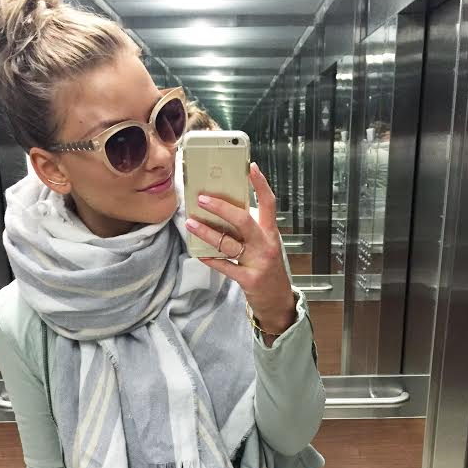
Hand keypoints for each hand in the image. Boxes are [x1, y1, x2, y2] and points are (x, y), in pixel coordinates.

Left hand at [184, 162, 295, 336]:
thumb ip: (250, 229)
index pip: (268, 203)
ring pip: (228, 243)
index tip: (250, 167)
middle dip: (221, 207)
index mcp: (270, 232)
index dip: (260, 184)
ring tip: (190, 223)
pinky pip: (225, 266)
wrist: (277, 300)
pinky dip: (210, 259)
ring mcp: (258, 262)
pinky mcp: (248, 279)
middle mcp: (266, 244)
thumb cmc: (267, 267)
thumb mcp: (265, 245)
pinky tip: (198, 253)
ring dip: (207, 232)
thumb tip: (224, 211)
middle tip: (202, 198)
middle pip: (243, 220)